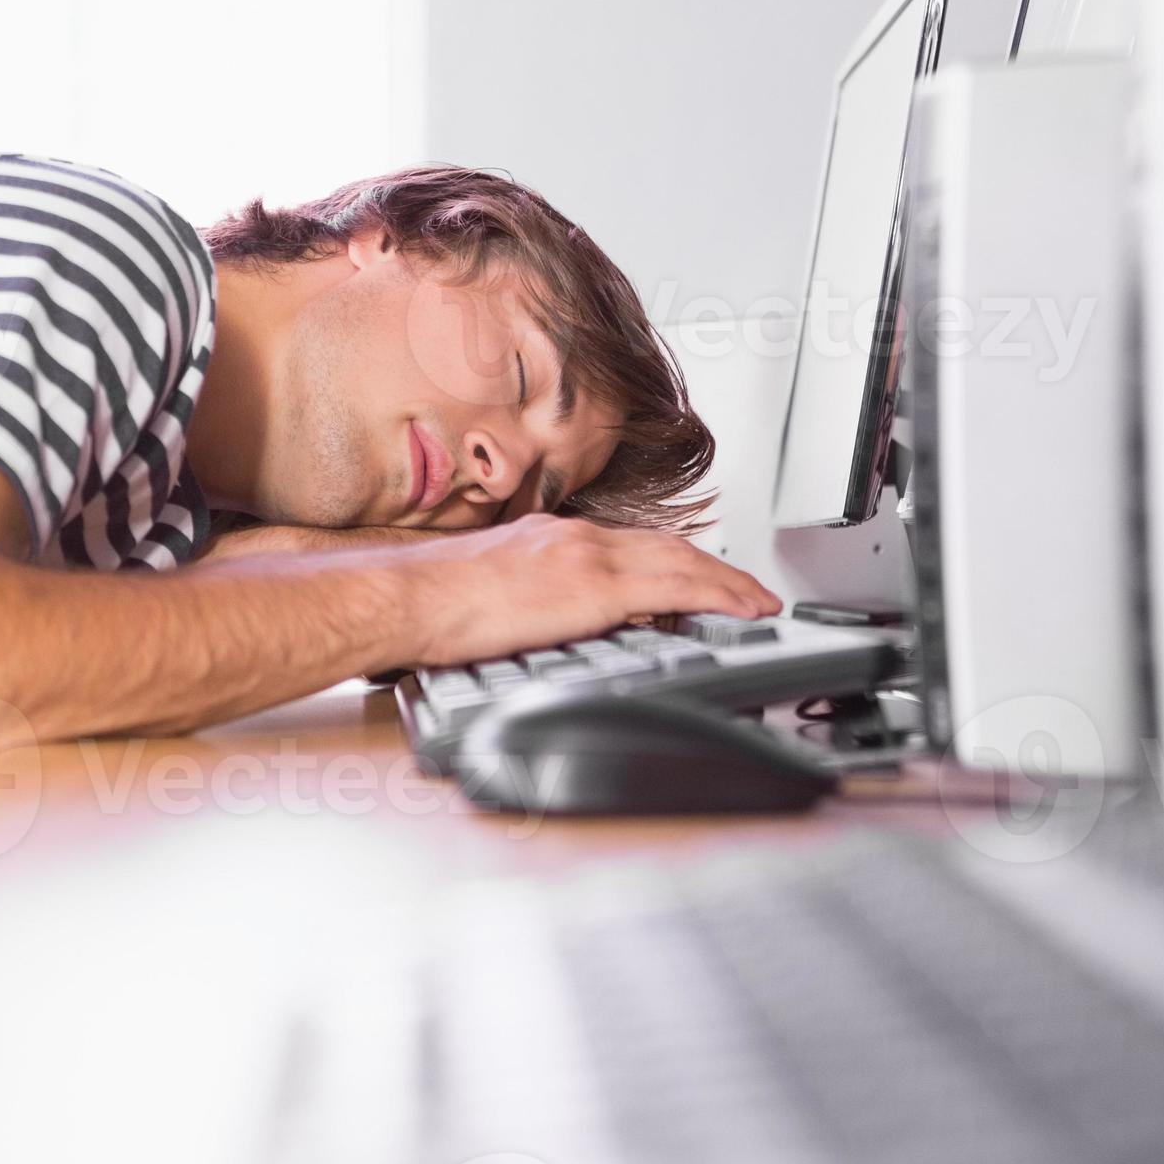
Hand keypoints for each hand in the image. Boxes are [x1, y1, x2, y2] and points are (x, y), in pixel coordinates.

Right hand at [395, 514, 780, 668]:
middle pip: (662, 547)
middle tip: (745, 589)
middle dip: (710, 567)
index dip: (668, 559)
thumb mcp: (483, 593)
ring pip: (680, 561)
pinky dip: (720, 594)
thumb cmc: (425, 604)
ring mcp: (586, 557)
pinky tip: (745, 609)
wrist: (405, 595)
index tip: (694, 575)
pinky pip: (678, 587)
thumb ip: (519, 602)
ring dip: (727, 580)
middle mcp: (573, 538)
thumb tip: (533, 625)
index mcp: (546, 540)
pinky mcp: (593, 586)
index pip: (624, 545)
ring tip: (758, 601)